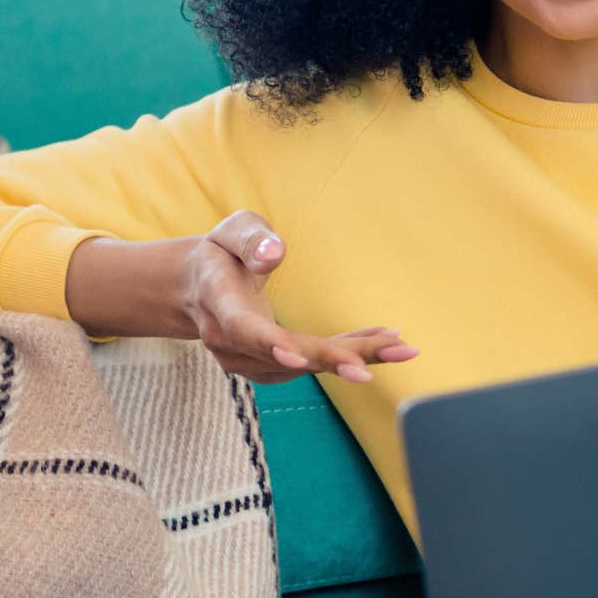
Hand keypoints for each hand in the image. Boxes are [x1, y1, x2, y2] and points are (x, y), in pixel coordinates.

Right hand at [180, 209, 419, 384]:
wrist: (196, 288)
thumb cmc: (221, 252)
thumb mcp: (232, 230)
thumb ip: (251, 239)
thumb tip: (276, 252)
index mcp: (218, 302)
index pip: (242, 329)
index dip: (271, 345)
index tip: (300, 359)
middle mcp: (229, 341)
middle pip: (287, 355)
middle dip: (336, 358)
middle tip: (388, 354)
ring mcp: (247, 359)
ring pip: (306, 364)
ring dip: (354, 355)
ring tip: (400, 346)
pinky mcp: (268, 367)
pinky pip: (311, 363)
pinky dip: (348, 353)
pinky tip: (382, 342)